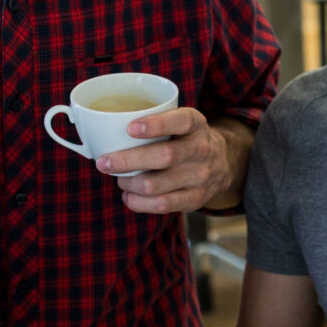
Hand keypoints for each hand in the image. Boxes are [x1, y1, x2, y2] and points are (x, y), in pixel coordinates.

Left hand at [97, 107, 235, 213]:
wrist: (222, 163)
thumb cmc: (186, 139)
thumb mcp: (180, 121)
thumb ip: (155, 122)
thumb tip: (105, 131)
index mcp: (196, 124)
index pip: (181, 121)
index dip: (156, 125)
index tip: (130, 128)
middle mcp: (201, 149)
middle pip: (164, 157)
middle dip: (128, 161)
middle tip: (103, 162)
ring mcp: (200, 177)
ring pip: (157, 185)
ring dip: (129, 183)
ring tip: (119, 179)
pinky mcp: (195, 199)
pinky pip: (162, 205)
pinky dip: (139, 202)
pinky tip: (128, 196)